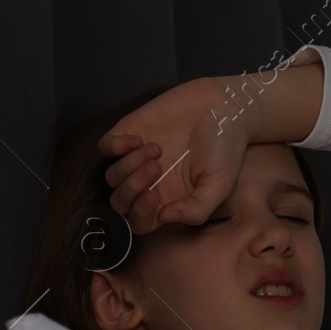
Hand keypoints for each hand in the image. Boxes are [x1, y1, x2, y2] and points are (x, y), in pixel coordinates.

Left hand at [98, 77, 248, 234]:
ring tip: (157, 149)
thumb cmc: (225, 149)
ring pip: (112, 177)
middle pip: (120, 202)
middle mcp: (149, 183)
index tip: (155, 195)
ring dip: (129, 166)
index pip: (140, 222)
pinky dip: (115, 146)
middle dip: (132, 189)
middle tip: (157, 168)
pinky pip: (105, 147)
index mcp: (168, 201)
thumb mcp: (219, 186)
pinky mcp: (129, 133)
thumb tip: (165, 218)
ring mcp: (135, 159)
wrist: (224, 107)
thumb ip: (196, 210)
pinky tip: (138, 140)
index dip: (140, 214)